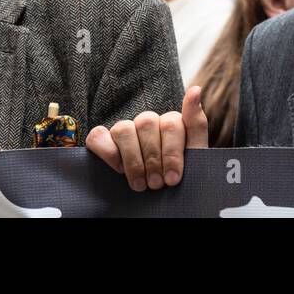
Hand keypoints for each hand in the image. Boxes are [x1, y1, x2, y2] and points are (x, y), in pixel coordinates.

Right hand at [86, 86, 208, 190]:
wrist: (160, 204)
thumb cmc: (177, 178)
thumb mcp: (195, 155)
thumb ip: (196, 124)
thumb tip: (195, 89)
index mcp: (171, 123)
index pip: (171, 122)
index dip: (172, 152)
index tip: (173, 178)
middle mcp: (147, 123)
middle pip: (146, 123)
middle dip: (153, 159)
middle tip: (156, 185)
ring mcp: (125, 131)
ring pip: (123, 128)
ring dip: (133, 160)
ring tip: (140, 184)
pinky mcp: (103, 142)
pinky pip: (98, 136)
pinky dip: (108, 153)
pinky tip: (119, 170)